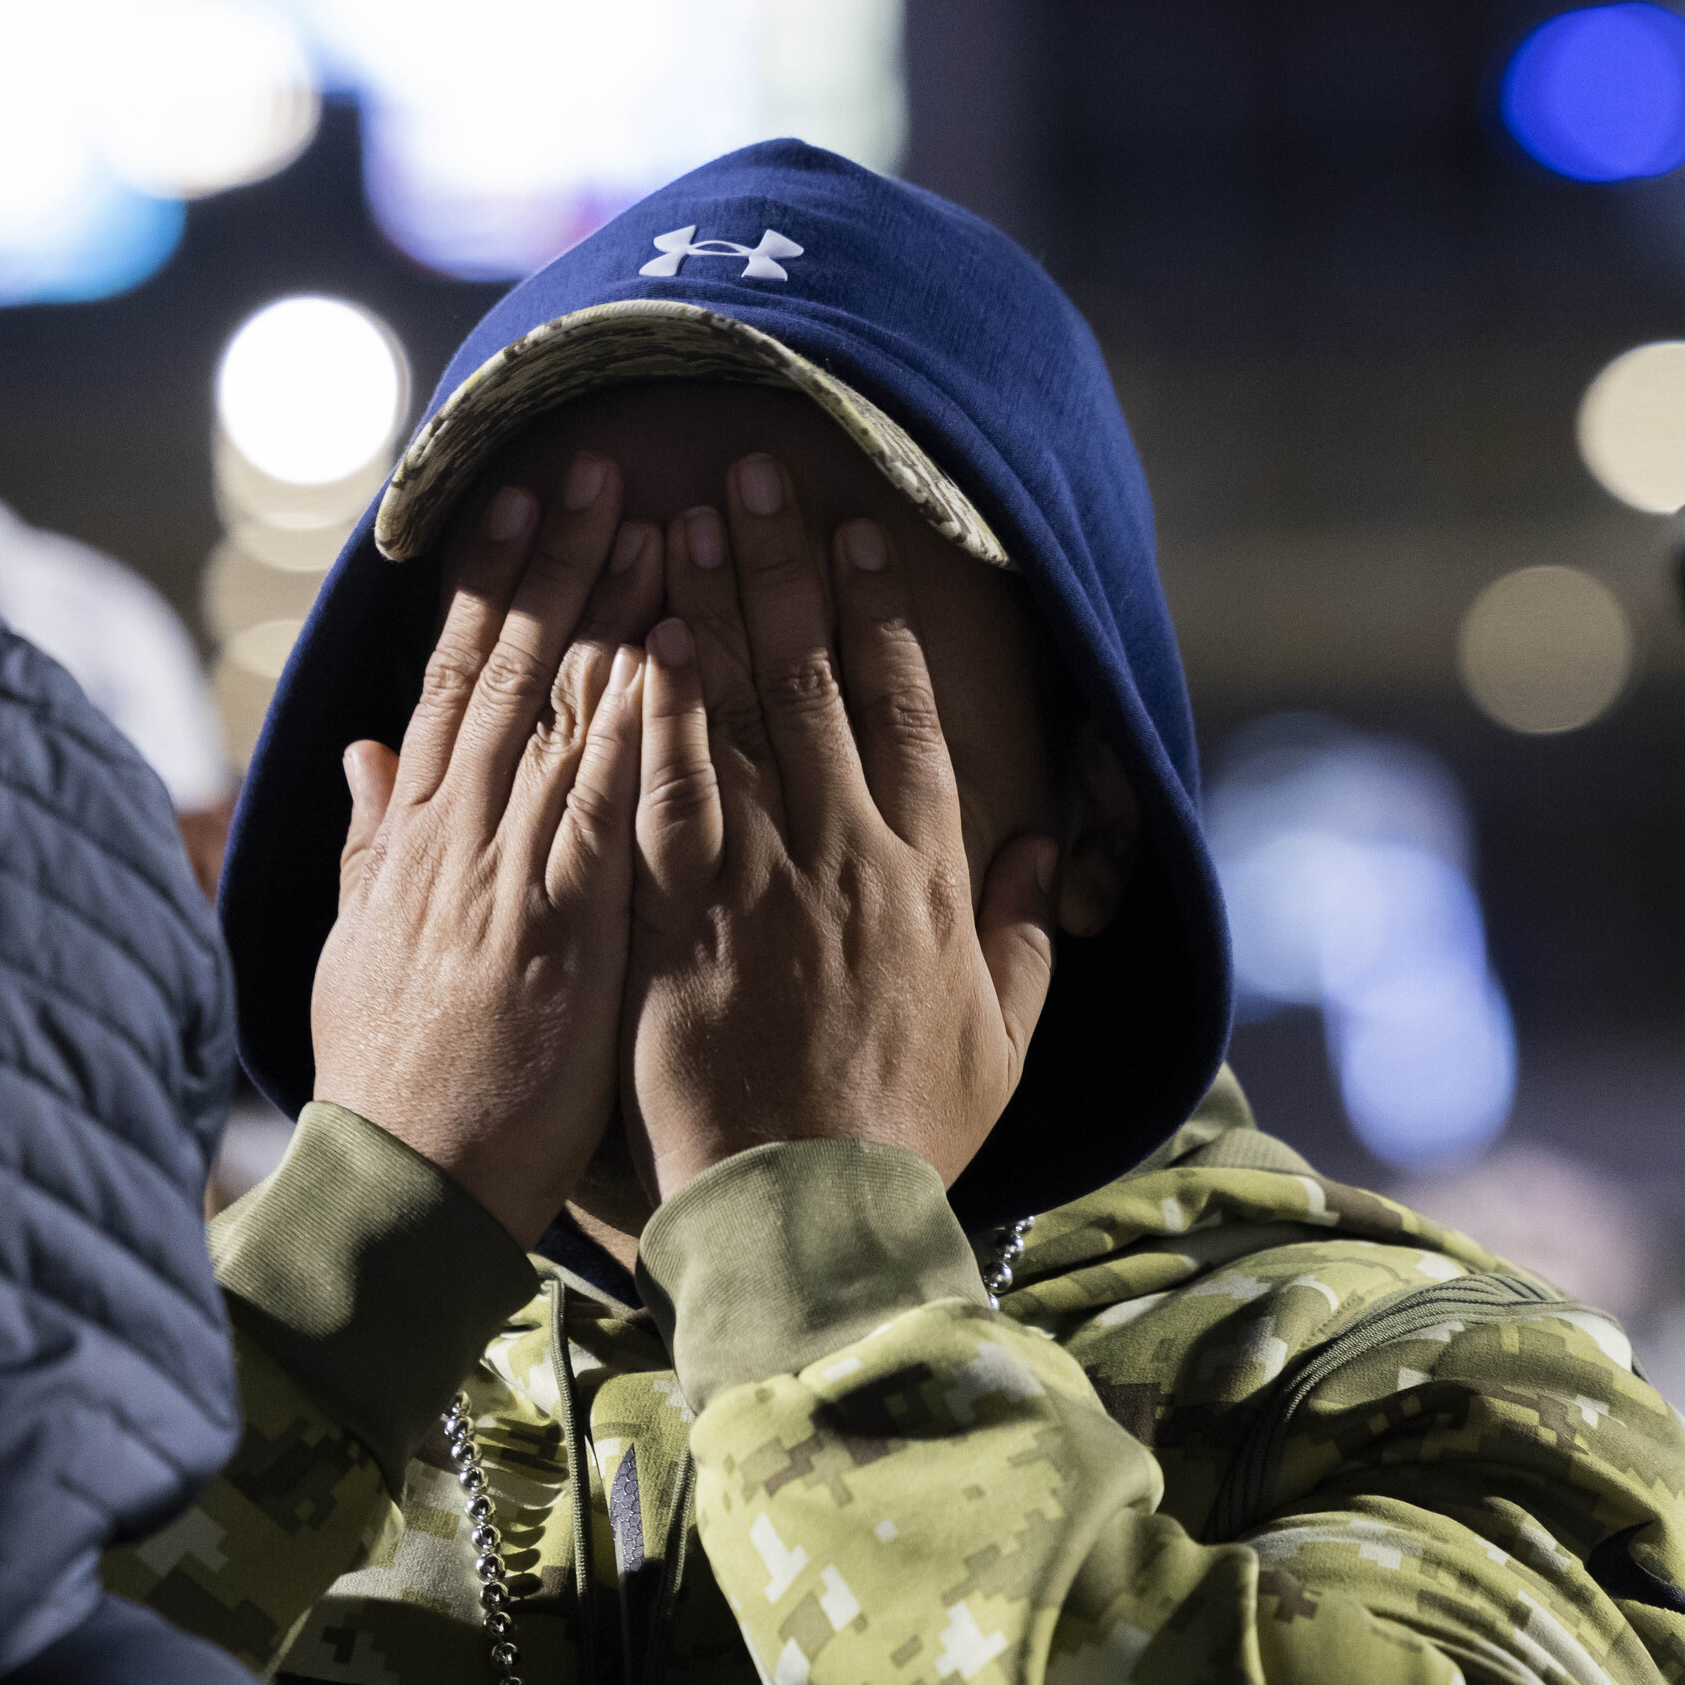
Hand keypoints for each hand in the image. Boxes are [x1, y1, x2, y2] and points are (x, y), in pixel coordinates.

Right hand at [307, 455, 663, 1243]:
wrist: (402, 1183)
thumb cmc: (393, 1084)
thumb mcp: (359, 950)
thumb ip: (370, 845)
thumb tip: (364, 759)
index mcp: (415, 838)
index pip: (455, 684)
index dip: (490, 586)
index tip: (519, 500)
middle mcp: (458, 834)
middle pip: (510, 669)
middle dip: (554, 561)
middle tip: (598, 463)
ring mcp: (509, 871)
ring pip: (561, 712)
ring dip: (608, 609)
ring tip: (653, 515)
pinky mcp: (564, 923)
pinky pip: (609, 800)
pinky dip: (638, 720)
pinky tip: (671, 649)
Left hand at [625, 455, 1061, 1198]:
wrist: (819, 1212)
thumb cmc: (908, 1136)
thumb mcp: (1003, 1037)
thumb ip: (1022, 934)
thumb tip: (1043, 853)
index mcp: (933, 873)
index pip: (906, 711)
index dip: (877, 613)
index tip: (855, 531)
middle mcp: (855, 853)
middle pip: (817, 679)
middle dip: (783, 566)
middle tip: (749, 472)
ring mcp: (770, 880)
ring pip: (742, 716)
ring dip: (715, 605)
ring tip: (685, 515)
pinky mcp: (692, 920)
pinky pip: (672, 793)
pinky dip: (660, 712)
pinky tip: (641, 637)